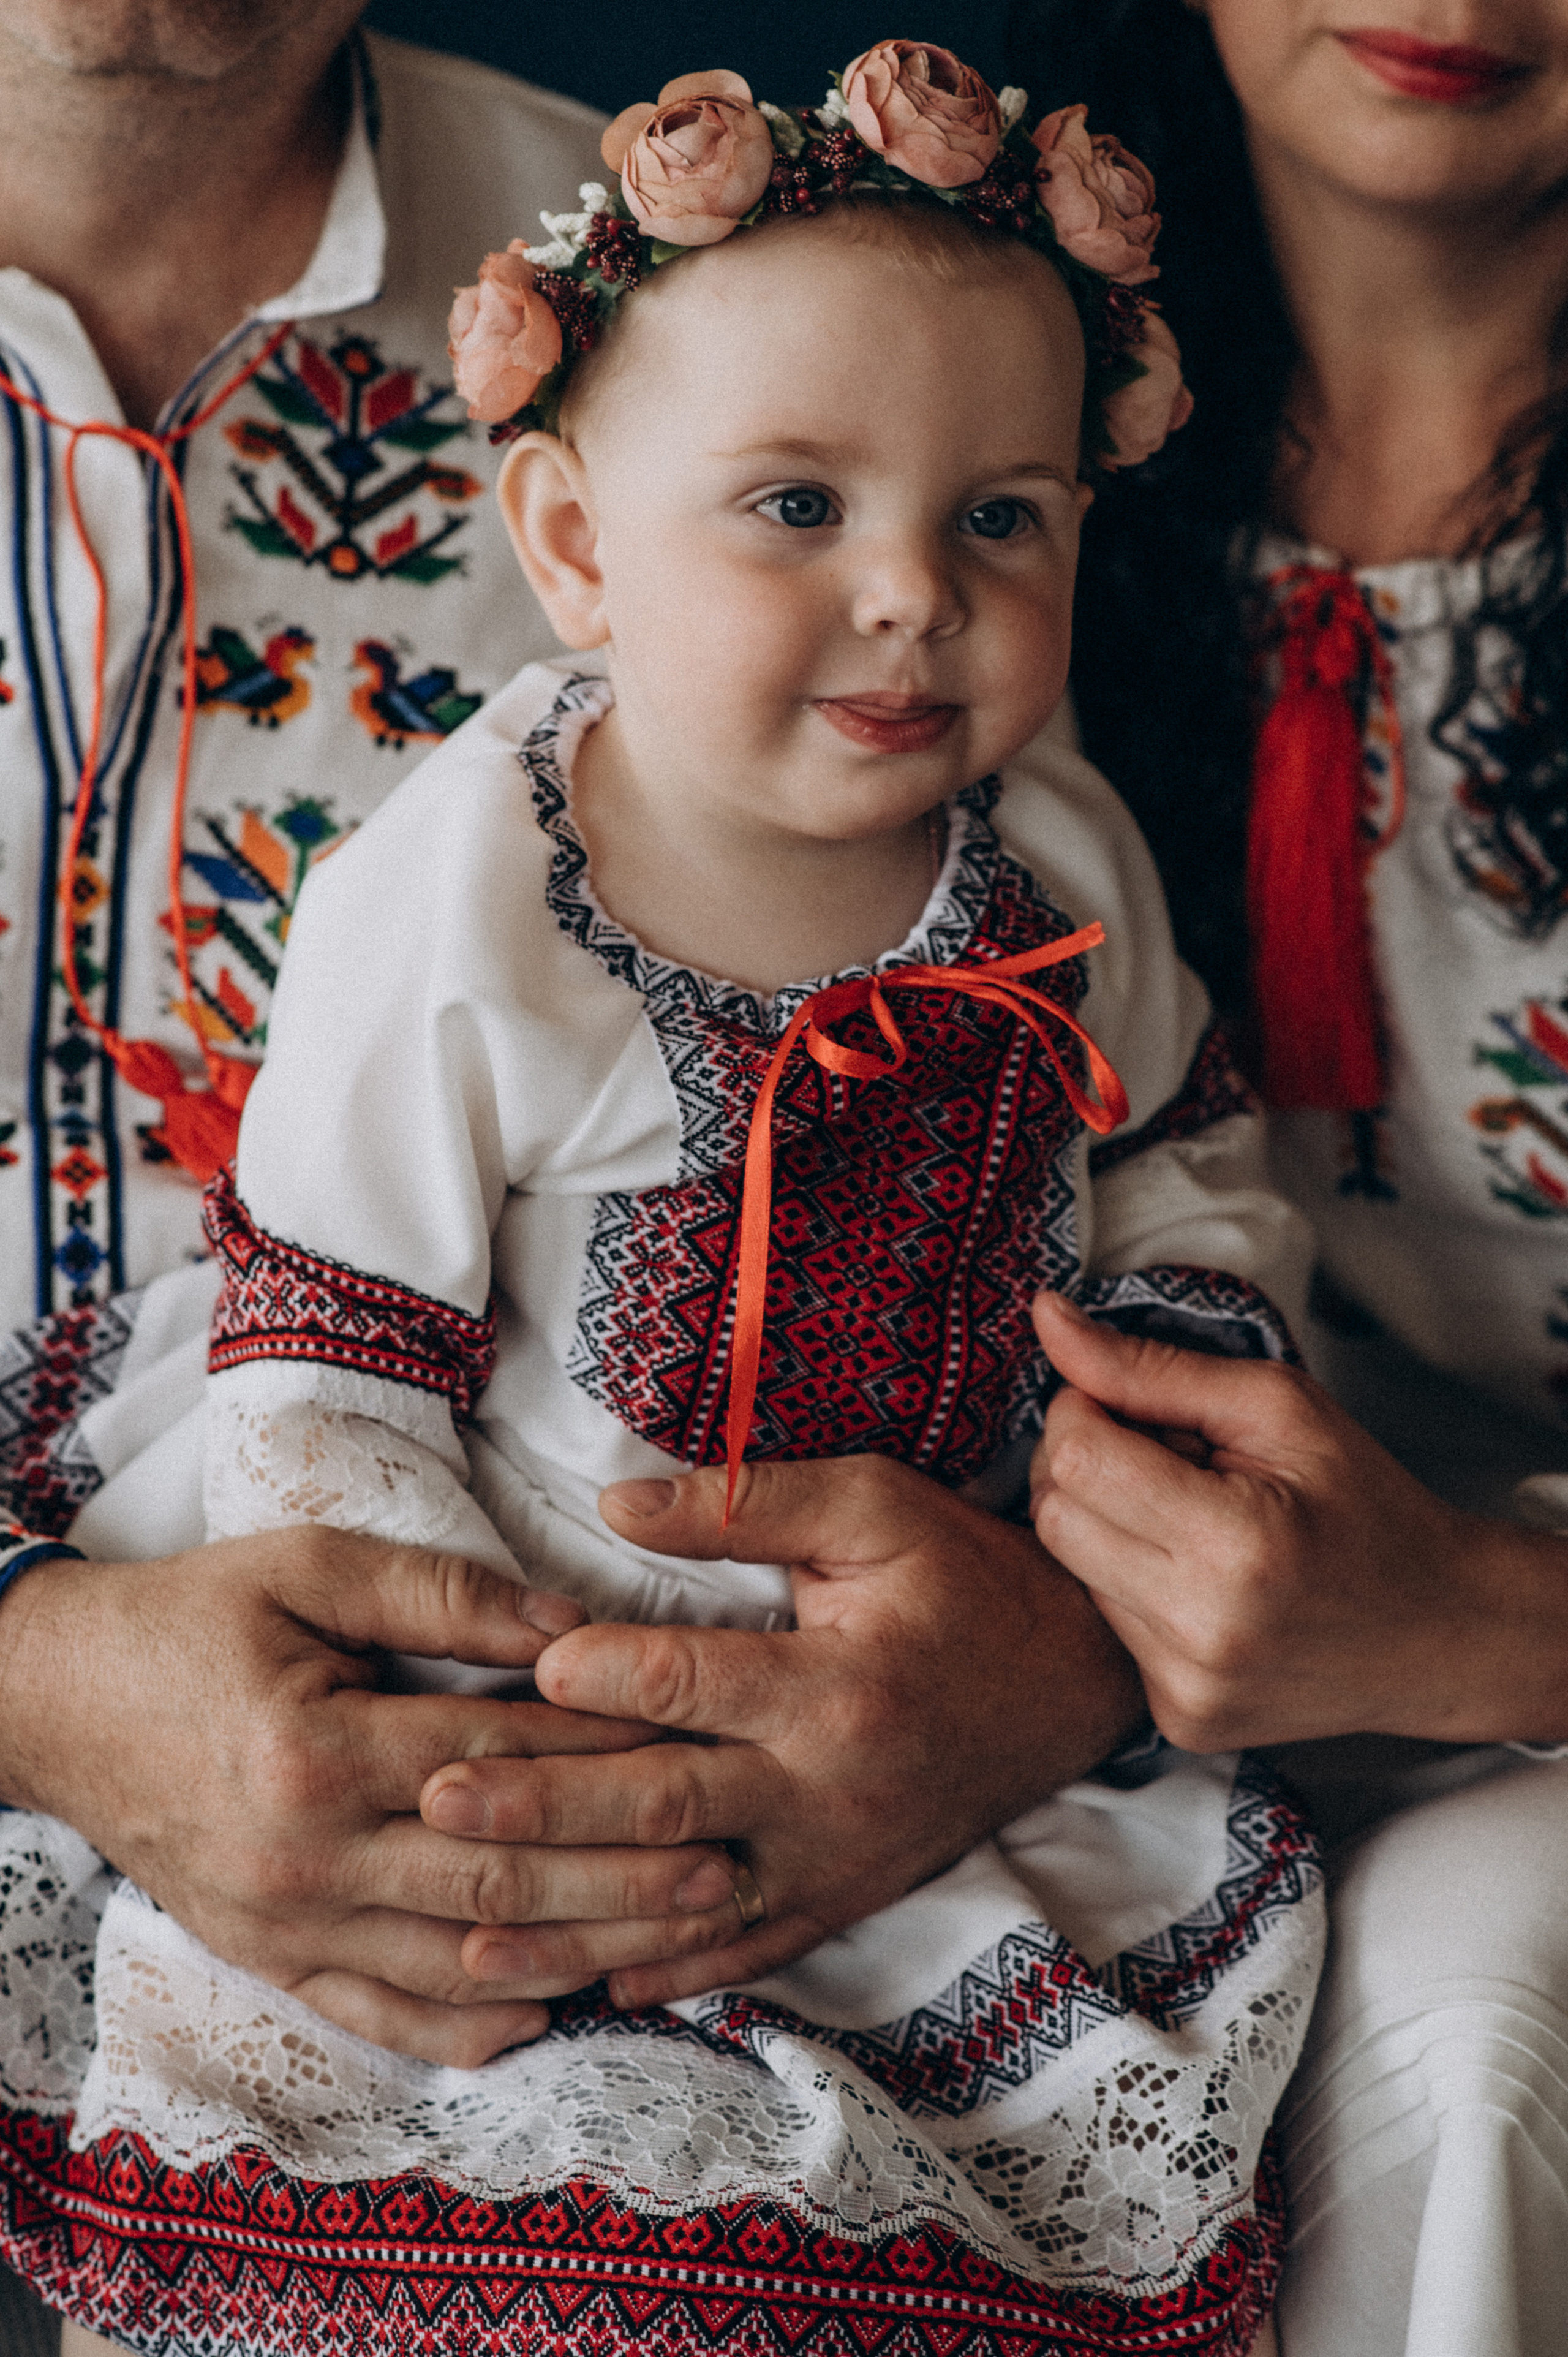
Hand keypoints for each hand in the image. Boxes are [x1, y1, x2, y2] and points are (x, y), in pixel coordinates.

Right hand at [0, 1529, 744, 2065]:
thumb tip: (568, 1623)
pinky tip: (542, 2017)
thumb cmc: (194, 1618)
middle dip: (621, 1878)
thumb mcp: (308, 1567)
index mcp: (314, 1747)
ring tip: (675, 1942)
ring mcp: (283, 1923)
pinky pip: (378, 2014)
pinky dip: (464, 2026)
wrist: (61, 1701)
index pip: (494, 1760)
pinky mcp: (267, 1958)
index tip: (693, 1746)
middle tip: (724, 1865)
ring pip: (456, 1962)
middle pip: (494, 1881)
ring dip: (573, 1957)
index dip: (602, 1756)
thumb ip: (440, 1592)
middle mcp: (303, 1854)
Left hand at [422, 1454, 1143, 2008]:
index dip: (608, 1674)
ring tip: (463, 1932)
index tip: (528, 1665)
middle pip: (665, 1809)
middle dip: (544, 1810)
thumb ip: (745, 1503)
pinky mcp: (837, 1904)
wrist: (1073, 1685)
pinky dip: (657, 1976)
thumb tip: (614, 1506)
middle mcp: (829, 1791)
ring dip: (572, 1926)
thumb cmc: (962, 1579)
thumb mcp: (876, 1507)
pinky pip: (737, 1955)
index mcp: (839, 1685)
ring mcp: (832, 1863)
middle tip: (436, 1802)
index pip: (697, 1685)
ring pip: (682, 1908)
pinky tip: (576, 1989)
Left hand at [1030, 1291, 1567, 1748]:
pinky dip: (1132, 1587)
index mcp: (1233, 1546)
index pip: (1077, 1458)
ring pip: (1071, 1571)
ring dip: (1110, 1529)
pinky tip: (1197, 1578)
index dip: (1084, 1411)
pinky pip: (1107, 1626)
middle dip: (1084, 1466)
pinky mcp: (1179, 1721)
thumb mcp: (1276, 1407)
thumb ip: (1150, 1367)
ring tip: (1192, 1520)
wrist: (1440, 1630)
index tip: (1131, 1406)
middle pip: (1054, 1516)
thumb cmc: (1366, 1504)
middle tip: (1159, 1456)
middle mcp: (1202, 1632)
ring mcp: (1187, 1689)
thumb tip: (1046, 1316)